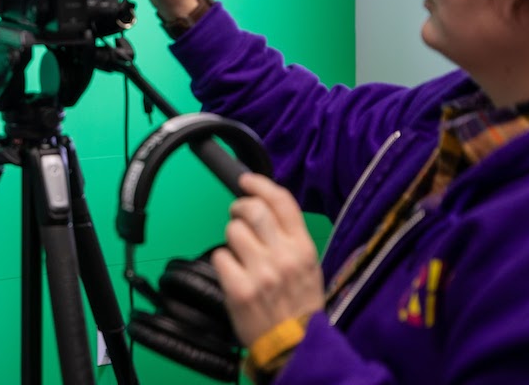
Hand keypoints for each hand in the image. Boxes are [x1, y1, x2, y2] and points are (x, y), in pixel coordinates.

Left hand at [210, 173, 324, 346]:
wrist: (295, 347)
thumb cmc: (300, 305)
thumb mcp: (308, 267)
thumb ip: (289, 236)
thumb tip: (264, 207)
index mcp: (303, 248)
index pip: (281, 201)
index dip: (259, 184)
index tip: (245, 180)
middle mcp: (283, 255)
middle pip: (252, 209)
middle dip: (238, 207)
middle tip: (236, 215)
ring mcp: (260, 272)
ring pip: (232, 231)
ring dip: (231, 238)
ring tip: (240, 254)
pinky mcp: (239, 288)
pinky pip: (220, 256)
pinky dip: (223, 262)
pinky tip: (233, 273)